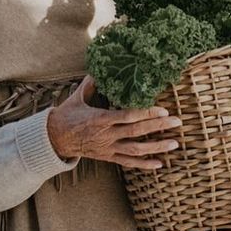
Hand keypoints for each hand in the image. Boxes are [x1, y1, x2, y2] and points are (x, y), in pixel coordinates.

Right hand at [46, 76, 181, 168]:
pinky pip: (128, 163)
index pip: (127, 116)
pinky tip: (160, 163)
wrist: (54, 140)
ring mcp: (108, 148)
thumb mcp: (78, 96)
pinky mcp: (108, 157)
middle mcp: (106, 135)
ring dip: (156, 147)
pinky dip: (144, 164)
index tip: (163, 110)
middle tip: (177, 122)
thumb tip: (101, 66)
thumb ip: (92, 82)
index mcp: (100, 118)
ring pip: (135, 150)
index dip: (146, 114)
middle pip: (136, 132)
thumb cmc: (67, 115)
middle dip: (158, 126)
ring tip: (174, 143)